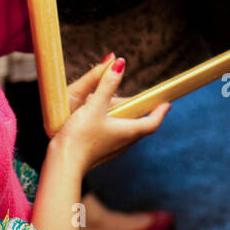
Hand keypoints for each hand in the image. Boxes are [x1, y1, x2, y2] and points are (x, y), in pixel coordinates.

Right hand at [52, 56, 168, 172]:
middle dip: (144, 113)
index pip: (152, 122)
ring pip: (126, 132)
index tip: (166, 104)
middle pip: (140, 126)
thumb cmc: (79, 137)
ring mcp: (112, 150)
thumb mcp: (94, 106)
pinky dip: (114, 126)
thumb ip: (107, 84)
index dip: (160, 112)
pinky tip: (102, 120)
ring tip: (122, 107)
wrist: (62, 165)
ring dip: (127, 119)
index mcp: (128, 132)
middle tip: (145, 101)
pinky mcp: (100, 153)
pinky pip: (114, 137)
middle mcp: (123, 143)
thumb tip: (120, 63)